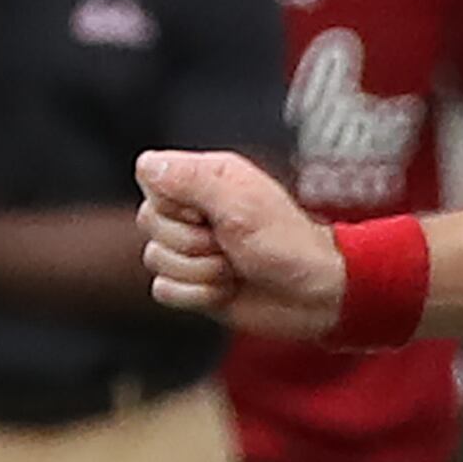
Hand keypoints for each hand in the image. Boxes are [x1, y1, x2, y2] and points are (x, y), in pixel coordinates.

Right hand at [138, 151, 345, 334]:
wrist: (316, 294)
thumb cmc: (288, 242)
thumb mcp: (240, 203)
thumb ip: (190, 179)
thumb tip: (146, 166)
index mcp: (203, 179)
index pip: (149, 176)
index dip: (175, 200)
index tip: (212, 211)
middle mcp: (193, 211)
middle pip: (149, 222)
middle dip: (193, 242)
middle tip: (232, 244)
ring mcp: (192, 249)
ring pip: (155, 259)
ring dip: (202, 271)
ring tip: (236, 267)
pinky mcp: (193, 284)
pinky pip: (164, 290)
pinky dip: (197, 295)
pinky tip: (228, 289)